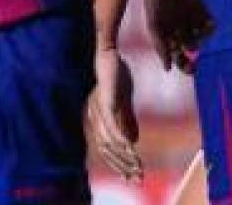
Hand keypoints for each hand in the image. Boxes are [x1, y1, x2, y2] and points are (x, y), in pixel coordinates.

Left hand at [85, 46, 141, 180]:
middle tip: (138, 179)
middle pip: (106, 150)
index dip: (118, 165)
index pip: (105, 149)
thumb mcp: (124, 101)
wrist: (109, 52)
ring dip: (124, 156)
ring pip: (109, 141)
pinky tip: (131, 147)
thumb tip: (133, 141)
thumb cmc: (114, 74)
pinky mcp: (104, 100)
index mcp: (96, 119)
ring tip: (138, 166)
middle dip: (122, 166)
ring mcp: (97, 109)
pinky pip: (112, 124)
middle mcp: (93, 117)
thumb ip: (127, 120)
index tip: (132, 178)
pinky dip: (121, 138)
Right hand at [140, 0, 210, 71]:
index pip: (178, 57)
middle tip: (199, 58)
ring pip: (201, 37)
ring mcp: (191, 21)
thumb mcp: (154, 26)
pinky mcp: (201, 10)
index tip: (192, 70)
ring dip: (201, 38)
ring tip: (196, 32)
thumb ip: (160, 46)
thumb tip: (168, 69)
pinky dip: (210, 28)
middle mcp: (181, 31)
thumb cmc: (154, 1)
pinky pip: (210, 25)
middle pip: (191, 49)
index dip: (185, 65)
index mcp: (168, 37)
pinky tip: (208, 26)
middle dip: (196, 55)